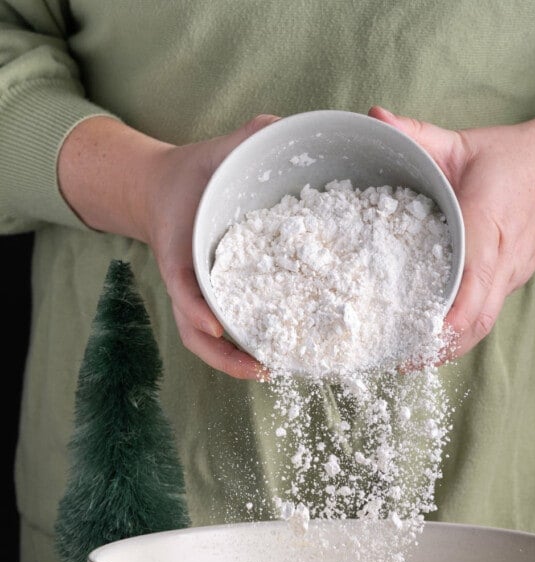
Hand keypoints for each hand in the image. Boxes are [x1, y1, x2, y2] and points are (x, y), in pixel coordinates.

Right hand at [59, 115, 278, 378]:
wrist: (166, 192)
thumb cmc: (193, 175)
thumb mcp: (214, 152)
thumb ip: (243, 139)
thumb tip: (277, 127)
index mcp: (178, 248)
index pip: (181, 283)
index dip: (194, 307)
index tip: (212, 325)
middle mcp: (186, 280)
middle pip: (194, 329)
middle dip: (223, 353)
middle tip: (258, 366)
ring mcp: (198, 295)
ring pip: (205, 341)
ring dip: (233, 362)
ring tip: (269, 370)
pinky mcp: (215, 299)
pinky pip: (223, 332)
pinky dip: (241, 350)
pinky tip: (273, 357)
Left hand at [369, 107, 534, 359]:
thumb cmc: (513, 157)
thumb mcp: (463, 142)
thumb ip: (417, 135)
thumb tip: (374, 120)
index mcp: (490, 222)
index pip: (475, 278)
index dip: (453, 313)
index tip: (427, 335)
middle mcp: (505, 258)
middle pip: (478, 317)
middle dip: (443, 345)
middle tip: (404, 360)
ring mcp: (512, 275)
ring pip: (483, 323)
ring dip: (450, 346)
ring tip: (411, 359)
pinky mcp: (511, 282)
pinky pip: (486, 314)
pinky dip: (460, 333)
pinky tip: (432, 340)